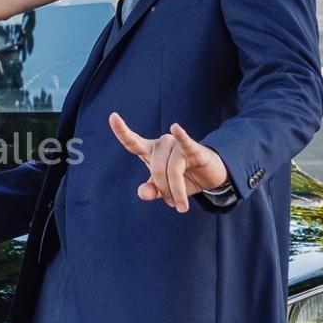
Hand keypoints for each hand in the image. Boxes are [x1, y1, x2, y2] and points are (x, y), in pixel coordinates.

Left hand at [108, 114, 228, 212]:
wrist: (210, 178)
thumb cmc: (184, 178)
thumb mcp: (164, 190)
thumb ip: (151, 191)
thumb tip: (142, 193)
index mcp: (150, 151)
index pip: (133, 142)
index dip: (122, 131)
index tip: (112, 116)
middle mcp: (162, 144)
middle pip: (156, 170)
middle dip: (164, 191)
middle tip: (173, 203)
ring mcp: (178, 145)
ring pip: (172, 171)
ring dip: (177, 192)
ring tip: (182, 205)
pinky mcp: (195, 149)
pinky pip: (186, 143)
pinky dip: (181, 137)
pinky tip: (175, 128)